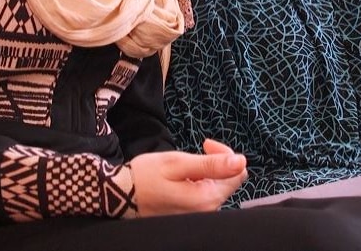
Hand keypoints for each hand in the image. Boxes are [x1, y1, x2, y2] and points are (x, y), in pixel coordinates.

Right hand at [130, 139, 246, 216]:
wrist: (120, 196)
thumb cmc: (146, 177)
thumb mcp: (177, 163)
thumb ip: (211, 164)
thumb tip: (240, 161)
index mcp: (207, 198)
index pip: (237, 173)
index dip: (225, 154)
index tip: (206, 145)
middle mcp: (208, 211)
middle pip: (229, 181)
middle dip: (217, 162)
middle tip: (198, 149)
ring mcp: (200, 215)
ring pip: (218, 187)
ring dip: (207, 172)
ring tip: (186, 166)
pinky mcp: (192, 216)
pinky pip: (206, 195)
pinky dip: (200, 182)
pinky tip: (183, 178)